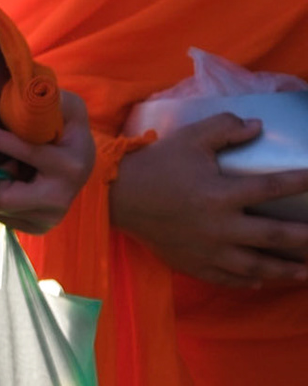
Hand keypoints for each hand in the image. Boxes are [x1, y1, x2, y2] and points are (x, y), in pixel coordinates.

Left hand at [0, 90, 96, 234]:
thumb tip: (27, 83)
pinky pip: (5, 219)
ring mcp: (53, 216)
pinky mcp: (41, 227)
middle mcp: (63, 196)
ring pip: (2, 210)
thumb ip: (48, 96)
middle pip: (7, 198)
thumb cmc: (65, 126)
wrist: (81, 160)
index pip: (27, 153)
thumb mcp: (64, 105)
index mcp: (69, 164)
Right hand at [112, 113, 307, 286]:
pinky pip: (229, 278)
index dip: (299, 182)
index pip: (271, 187)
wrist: (118, 196)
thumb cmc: (156, 164)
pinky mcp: (195, 264)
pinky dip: (249, 280)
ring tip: (306, 270)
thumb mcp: (189, 139)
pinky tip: (262, 279)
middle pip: (274, 236)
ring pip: (257, 266)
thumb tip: (257, 126)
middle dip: (304, 238)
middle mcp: (220, 226)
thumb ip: (224, 128)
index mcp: (220, 193)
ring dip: (286, 269)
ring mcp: (209, 250)